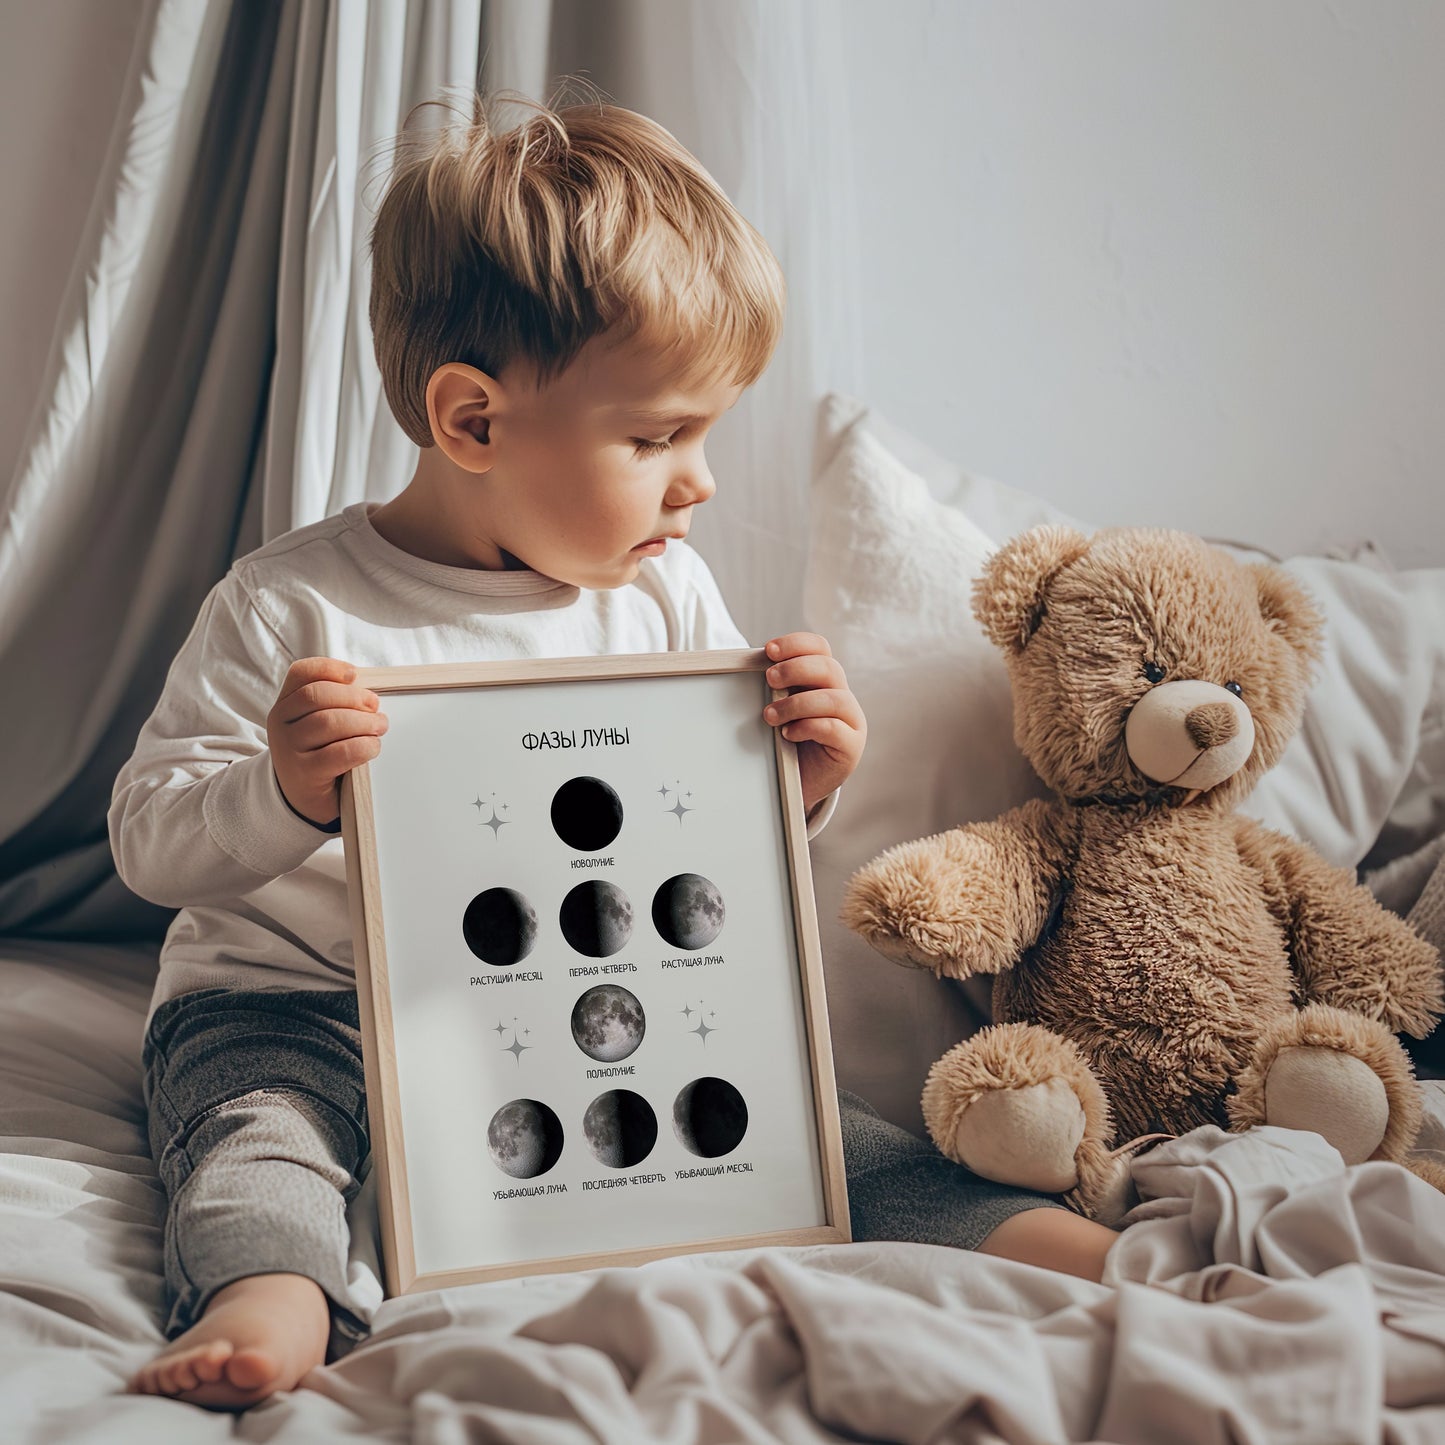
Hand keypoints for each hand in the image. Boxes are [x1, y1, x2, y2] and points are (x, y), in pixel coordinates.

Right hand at [267, 657, 387, 825]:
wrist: (301, 798)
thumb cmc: (317, 754)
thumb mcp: (315, 724)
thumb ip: (333, 704)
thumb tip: (368, 693)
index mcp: (285, 704)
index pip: (301, 674)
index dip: (329, 668)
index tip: (354, 675)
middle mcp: (280, 723)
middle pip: (317, 695)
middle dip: (353, 697)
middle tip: (375, 707)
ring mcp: (289, 749)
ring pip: (329, 722)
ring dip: (363, 722)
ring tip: (380, 727)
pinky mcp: (305, 773)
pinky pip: (341, 752)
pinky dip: (364, 746)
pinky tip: (372, 747)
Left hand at [762, 632, 865, 814]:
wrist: (801, 783)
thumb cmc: (788, 743)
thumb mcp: (780, 710)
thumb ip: (774, 690)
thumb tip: (743, 669)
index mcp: (824, 680)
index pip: (819, 648)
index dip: (796, 644)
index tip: (768, 650)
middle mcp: (842, 696)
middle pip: (829, 667)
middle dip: (796, 669)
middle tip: (769, 679)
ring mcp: (851, 721)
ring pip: (834, 698)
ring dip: (797, 703)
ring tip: (770, 716)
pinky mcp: (851, 746)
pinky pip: (834, 729)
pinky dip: (808, 727)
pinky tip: (788, 734)